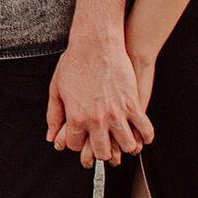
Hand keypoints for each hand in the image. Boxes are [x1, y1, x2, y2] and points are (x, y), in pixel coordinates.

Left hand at [45, 37, 154, 167]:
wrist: (95, 44)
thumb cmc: (74, 63)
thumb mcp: (56, 90)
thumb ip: (54, 116)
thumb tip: (52, 137)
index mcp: (76, 117)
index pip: (76, 146)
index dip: (78, 145)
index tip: (83, 140)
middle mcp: (96, 119)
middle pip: (102, 152)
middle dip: (102, 153)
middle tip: (105, 147)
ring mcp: (116, 113)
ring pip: (126, 145)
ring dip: (125, 147)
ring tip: (125, 143)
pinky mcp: (132, 103)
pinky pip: (144, 128)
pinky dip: (145, 136)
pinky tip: (143, 136)